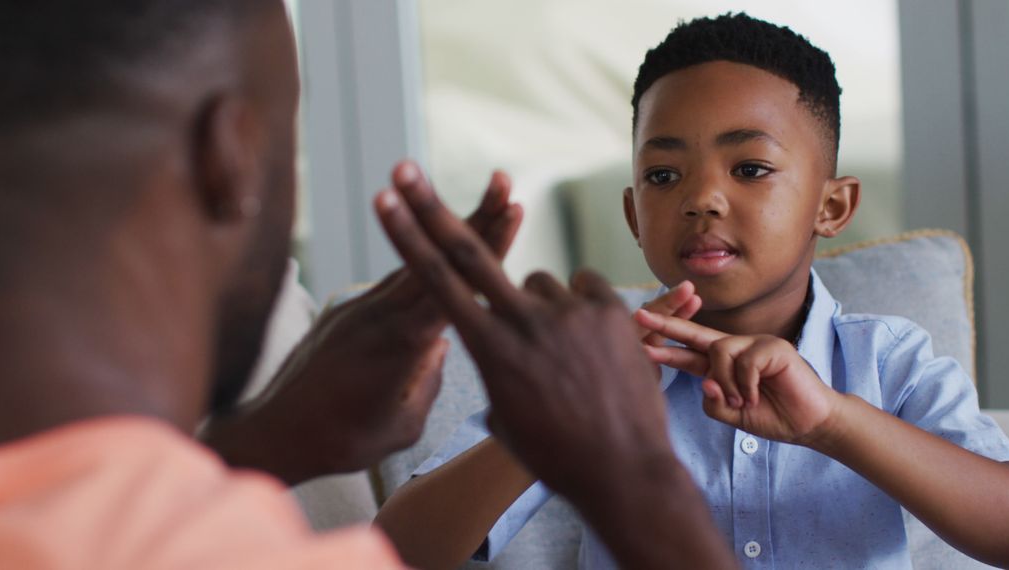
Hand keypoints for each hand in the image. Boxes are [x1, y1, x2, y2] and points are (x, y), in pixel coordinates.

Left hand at [202, 170, 521, 484]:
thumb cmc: (341, 441)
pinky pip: (393, 282)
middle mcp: (382, 314)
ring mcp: (361, 307)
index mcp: (402, 342)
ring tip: (482, 203)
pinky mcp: (346, 311)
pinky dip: (421, 261)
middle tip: (503, 182)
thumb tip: (442, 347)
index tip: (513, 212)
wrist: (271, 435)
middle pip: (438, 257)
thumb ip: (427, 383)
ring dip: (447, 230)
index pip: (455, 283)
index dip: (487, 247)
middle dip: (475, 218)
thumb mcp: (401, 426)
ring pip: (415, 262)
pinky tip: (440, 250)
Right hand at [375, 160, 737, 569]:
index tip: (383, 200)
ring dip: (544, 309)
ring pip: (542, 284)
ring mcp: (569, 313)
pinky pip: (584, 288)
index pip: (436, 282)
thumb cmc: (555, 452)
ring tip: (568, 360)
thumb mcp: (506, 413)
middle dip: (430, 209)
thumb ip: (495, 363)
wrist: (624, 473)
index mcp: (488, 351)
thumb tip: (495, 332)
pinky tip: (594, 349)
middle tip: (403, 169)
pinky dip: (582, 309)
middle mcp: (523, 322)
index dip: (407, 236)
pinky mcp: (610, 310)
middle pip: (469, 251)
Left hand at [635, 309, 839, 444]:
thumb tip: (704, 381)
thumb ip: (714, 401)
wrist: (809, 424)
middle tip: (638, 316)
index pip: (688, 354)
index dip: (665, 349)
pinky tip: (756, 397)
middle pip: (697, 334)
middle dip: (667, 326)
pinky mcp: (773, 345)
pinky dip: (746, 384)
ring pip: (719, 351)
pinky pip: (744, 361)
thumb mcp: (733, 415)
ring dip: (726, 382)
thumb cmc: (773, 417)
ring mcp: (755, 344)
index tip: (639, 344)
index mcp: (723, 366)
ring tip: (742, 403)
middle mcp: (736, 349)